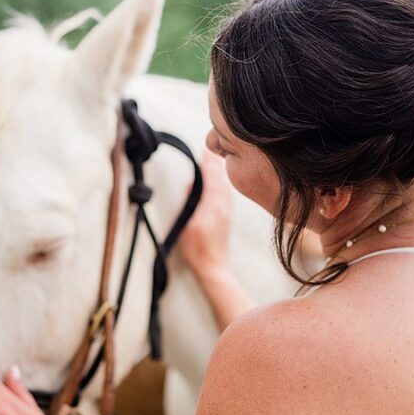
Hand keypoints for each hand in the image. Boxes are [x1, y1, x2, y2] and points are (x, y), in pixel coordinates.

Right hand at [177, 147, 232, 279]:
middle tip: (210, 149)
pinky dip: (220, 182)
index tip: (205, 149)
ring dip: (218, 172)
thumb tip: (192, 187)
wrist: (212, 265)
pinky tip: (219, 182)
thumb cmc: (198, 249)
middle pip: (220, 179)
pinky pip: (224, 193)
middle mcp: (223, 207)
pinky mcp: (225, 217)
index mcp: (214, 206)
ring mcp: (225, 212)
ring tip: (214, 160)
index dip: (208, 163)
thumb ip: (191, 204)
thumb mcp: (188, 225)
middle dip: (214, 164)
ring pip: (223, 186)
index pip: (211, 178)